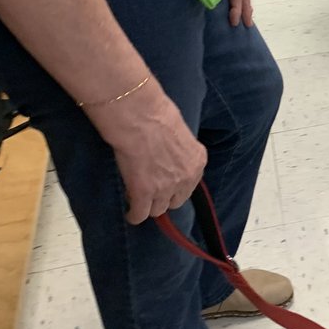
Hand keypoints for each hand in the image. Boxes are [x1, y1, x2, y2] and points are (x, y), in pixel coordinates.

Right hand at [89, 84, 206, 224]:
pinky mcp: (144, 193)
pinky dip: (134, 214)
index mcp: (198, 161)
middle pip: (176, 200)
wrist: (139, 116)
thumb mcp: (180, 132)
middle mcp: (186, 177)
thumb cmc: (156, 114)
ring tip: (137, 198)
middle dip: (164, 197)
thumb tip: (168, 155)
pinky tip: (130, 212)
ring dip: (149, 205)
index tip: (165, 183)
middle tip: (151, 190)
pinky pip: (140, 214)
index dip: (175, 185)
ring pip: (158, 209)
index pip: (190, 184)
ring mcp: (166, 187)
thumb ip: (179, 150)